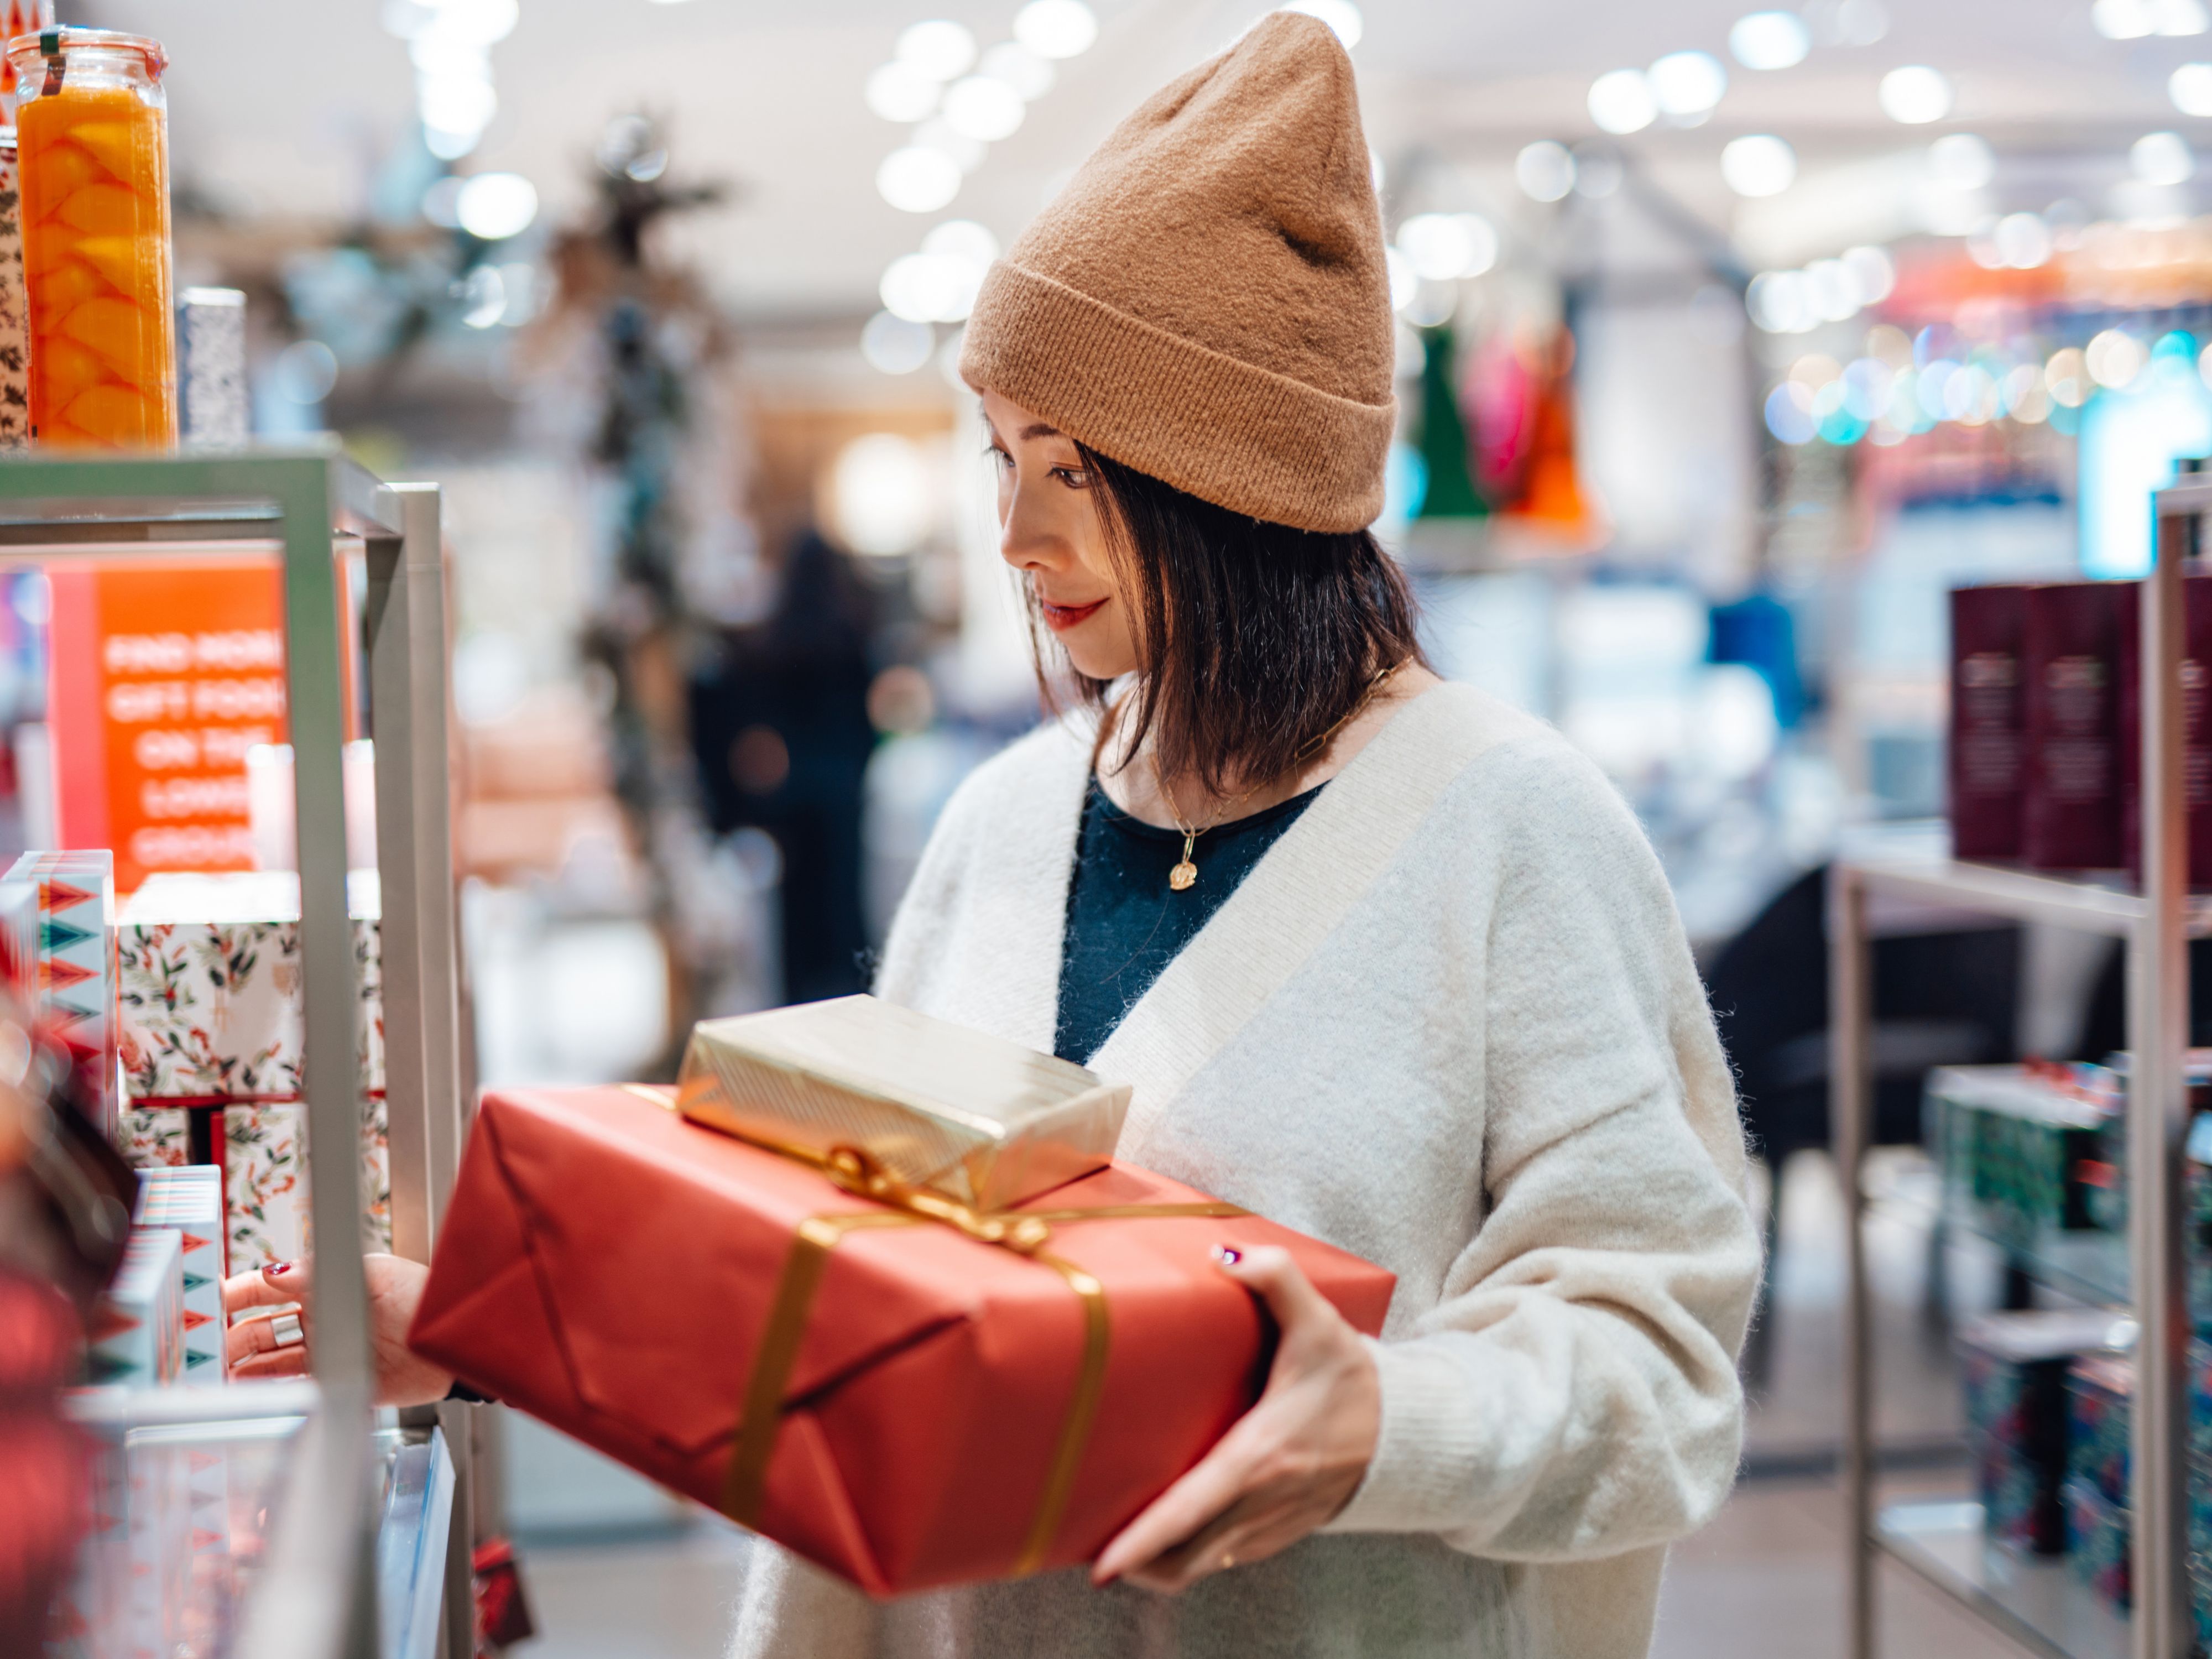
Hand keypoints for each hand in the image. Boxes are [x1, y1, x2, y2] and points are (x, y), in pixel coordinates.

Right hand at [222, 1253, 452, 1407]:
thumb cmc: (421, 1297)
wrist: (454, 1343)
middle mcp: (322, 1321)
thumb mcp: (372, 1274)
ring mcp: (328, 1354)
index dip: (237, 1294)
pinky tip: (247, 1398)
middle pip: (261, 1330)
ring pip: (271, 1364)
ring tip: (214, 1380)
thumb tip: (274, 1272)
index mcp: (326, 1287)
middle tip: (203, 1352)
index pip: (269, 1289)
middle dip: (231, 1338)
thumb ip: (320, 1273)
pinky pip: (295, 1391)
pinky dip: (270, 1395)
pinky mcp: (339, 1386)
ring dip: (242, 1370)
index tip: (208, 1302)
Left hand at [1093, 1245, 1379, 1592]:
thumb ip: (1276, 1278)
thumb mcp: (1320, 1322)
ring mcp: (1270, 1526)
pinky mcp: (1278, 1535)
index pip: (1190, 1511)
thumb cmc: (1354, 1379)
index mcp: (1260, 1456)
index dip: (1142, 1542)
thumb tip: (1223, 1254)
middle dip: (1133, 1565)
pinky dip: (1187, 1557)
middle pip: (1183, 1557)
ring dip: (1156, 1567)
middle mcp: (1261, 1503)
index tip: (1102, 1565)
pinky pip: (1221, 1559)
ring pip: (1199, 1567)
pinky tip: (1165, 1536)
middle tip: (1087, 1546)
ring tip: (1117, 1547)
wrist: (1409, 1434)